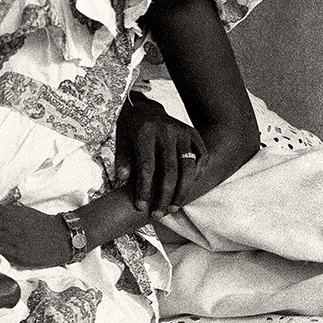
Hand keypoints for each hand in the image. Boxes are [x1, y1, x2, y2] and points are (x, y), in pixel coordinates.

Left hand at [114, 93, 207, 217]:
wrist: (145, 108)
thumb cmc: (130, 130)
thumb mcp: (120, 140)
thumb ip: (122, 159)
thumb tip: (124, 178)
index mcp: (145, 132)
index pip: (147, 167)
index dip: (145, 189)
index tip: (141, 207)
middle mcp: (167, 131)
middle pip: (170, 171)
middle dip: (165, 196)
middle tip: (159, 214)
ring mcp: (182, 132)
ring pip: (188, 167)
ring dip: (182, 191)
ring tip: (174, 207)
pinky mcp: (193, 133)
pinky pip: (201, 157)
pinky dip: (197, 175)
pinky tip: (187, 189)